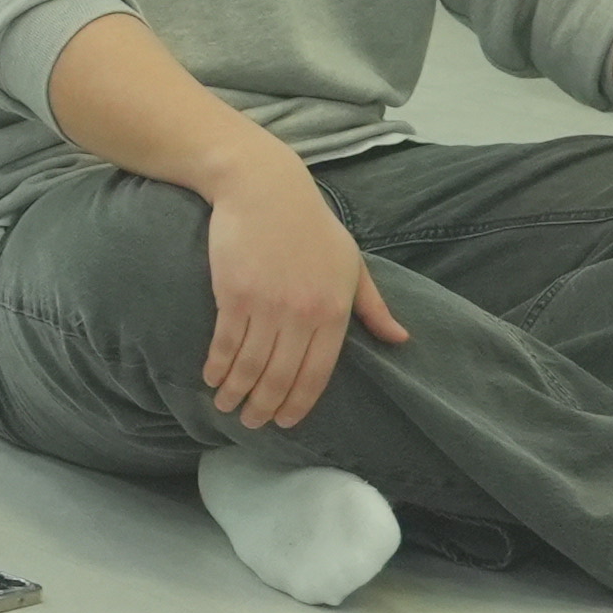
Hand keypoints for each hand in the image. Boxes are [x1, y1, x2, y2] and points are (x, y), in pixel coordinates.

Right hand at [199, 146, 406, 428]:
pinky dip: (218, 366)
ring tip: (226, 406)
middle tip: (252, 423)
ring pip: (250, 365)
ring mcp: (267, 305)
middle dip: (264, 407)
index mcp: (334, 310)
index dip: (298, 402)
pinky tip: (212, 377)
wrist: (264, 188)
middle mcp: (302, 314)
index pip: (317, 373)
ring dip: (236, 392)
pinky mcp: (234, 294)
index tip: (285, 421)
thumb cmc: (312, 224)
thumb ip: (373, 306)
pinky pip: (226, 343)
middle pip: (280, 376)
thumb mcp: (352, 262)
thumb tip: (400, 339)